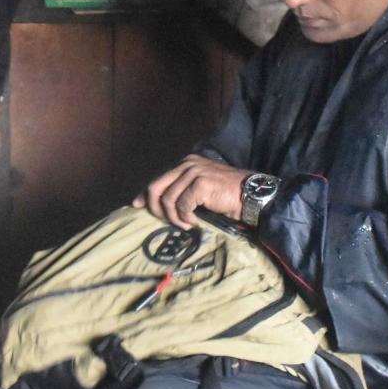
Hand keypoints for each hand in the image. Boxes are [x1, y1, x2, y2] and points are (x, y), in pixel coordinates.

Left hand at [133, 154, 249, 229]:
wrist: (250, 195)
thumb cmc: (227, 195)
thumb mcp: (201, 189)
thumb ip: (183, 191)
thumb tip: (162, 205)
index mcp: (186, 163)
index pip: (158, 178)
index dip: (145, 194)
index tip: (137, 205)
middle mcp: (187, 164)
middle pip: (156, 187)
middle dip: (155, 207)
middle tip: (165, 221)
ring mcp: (194, 172)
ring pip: (168, 199)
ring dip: (174, 217)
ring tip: (185, 225)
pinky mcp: (200, 183)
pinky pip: (182, 205)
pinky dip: (185, 218)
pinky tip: (194, 223)